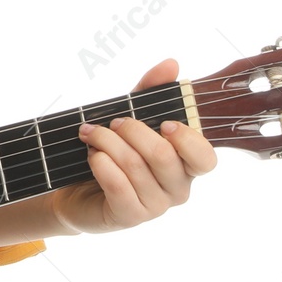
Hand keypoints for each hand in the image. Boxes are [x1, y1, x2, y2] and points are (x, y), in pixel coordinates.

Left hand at [48, 58, 218, 234]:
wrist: (76, 190)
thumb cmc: (112, 152)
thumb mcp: (132, 116)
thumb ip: (151, 91)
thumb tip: (171, 64)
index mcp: (186, 163)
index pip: (206, 158)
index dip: (188, 140)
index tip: (165, 123)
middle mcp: (177, 188)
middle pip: (163, 156)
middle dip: (132, 131)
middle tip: (112, 122)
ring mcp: (155, 205)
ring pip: (136, 167)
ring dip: (107, 142)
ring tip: (90, 134)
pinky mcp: (129, 216)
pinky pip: (119, 186)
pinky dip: (102, 164)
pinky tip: (92, 156)